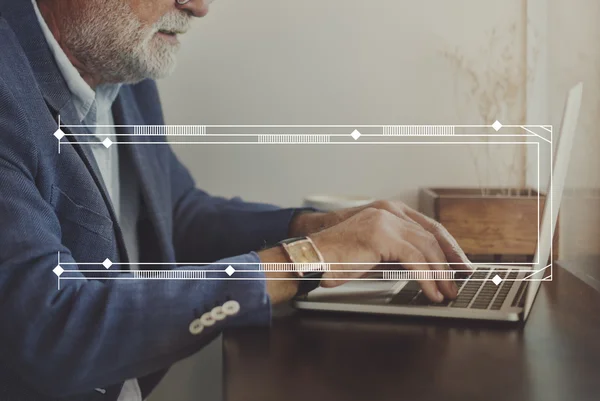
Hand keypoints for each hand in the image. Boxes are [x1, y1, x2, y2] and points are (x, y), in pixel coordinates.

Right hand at [309, 207, 462, 301]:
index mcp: (388, 211)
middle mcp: (389, 211)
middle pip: (432, 236)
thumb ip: (397, 253)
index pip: (428, 227)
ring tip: (446, 292)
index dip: (448, 246)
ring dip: (440, 274)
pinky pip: (414, 259)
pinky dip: (427, 278)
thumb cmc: (336, 258)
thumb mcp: (374, 253)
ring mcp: (385, 221)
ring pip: (426, 248)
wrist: (310, 258)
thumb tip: (423, 269)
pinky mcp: (381, 236)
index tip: (460, 263)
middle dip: (449, 261)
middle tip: (458, 282)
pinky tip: (431, 292)